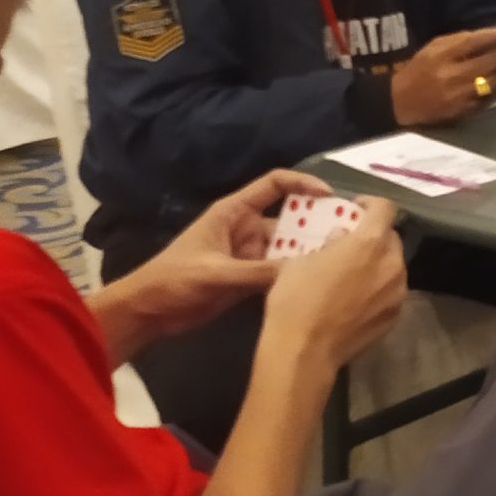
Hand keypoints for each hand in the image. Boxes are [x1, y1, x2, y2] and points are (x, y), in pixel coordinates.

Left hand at [94, 169, 327, 355]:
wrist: (148, 311)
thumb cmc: (173, 280)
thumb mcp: (216, 273)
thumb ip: (258, 272)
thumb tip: (302, 272)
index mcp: (233, 213)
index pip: (274, 185)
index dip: (303, 184)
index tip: (331, 196)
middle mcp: (246, 229)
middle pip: (289, 217)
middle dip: (315, 223)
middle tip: (348, 234)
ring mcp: (248, 254)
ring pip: (287, 247)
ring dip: (308, 252)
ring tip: (339, 260)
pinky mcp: (248, 277)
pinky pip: (279, 271)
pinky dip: (295, 274)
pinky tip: (317, 282)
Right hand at [261, 199, 407, 371]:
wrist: (305, 350)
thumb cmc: (297, 299)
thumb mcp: (302, 259)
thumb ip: (330, 242)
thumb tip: (342, 236)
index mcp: (370, 242)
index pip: (385, 208)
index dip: (371, 203)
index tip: (357, 208)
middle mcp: (392, 264)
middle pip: (391, 238)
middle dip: (374, 236)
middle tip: (352, 243)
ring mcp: (398, 293)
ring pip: (393, 266)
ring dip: (377, 263)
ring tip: (354, 273)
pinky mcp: (395, 316)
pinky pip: (390, 292)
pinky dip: (378, 288)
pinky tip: (357, 298)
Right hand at [389, 28, 495, 126]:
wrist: (401, 102)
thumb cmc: (419, 70)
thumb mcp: (432, 49)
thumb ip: (458, 41)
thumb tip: (486, 36)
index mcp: (441, 56)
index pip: (473, 42)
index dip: (493, 36)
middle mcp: (451, 76)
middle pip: (489, 62)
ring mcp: (459, 95)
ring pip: (494, 82)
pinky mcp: (464, 111)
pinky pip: (489, 98)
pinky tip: (495, 84)